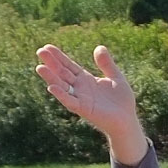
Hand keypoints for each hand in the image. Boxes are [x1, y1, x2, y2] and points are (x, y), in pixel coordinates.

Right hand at [35, 44, 149, 164]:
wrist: (127, 121)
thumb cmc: (121, 101)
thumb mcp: (116, 77)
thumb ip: (107, 64)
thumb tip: (99, 47)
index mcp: (85, 79)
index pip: (69, 65)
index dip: (59, 57)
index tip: (47, 47)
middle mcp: (79, 88)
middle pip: (62, 73)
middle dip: (51, 63)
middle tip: (40, 51)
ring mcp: (80, 98)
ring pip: (62, 86)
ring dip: (51, 77)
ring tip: (40, 67)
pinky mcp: (84, 109)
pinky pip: (70, 101)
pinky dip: (61, 94)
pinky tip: (52, 87)